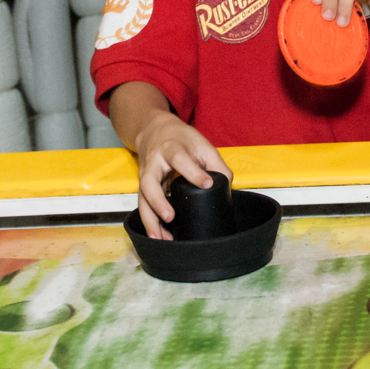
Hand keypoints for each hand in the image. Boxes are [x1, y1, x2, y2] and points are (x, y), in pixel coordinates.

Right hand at [133, 111, 232, 240]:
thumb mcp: (200, 143)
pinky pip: (144, 206)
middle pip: (149, 182)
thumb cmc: (179, 138)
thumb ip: (216, 163)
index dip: (193, 172)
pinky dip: (150, 223)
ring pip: (142, 199)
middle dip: (158, 201)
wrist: (154, 130)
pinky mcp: (143, 187)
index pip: (179, 159)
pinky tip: (159, 237)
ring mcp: (145, 176)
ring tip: (162, 238)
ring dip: (150, 220)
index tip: (207, 184)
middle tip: (170, 217)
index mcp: (170, 148)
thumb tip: (227, 186)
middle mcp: (153, 163)